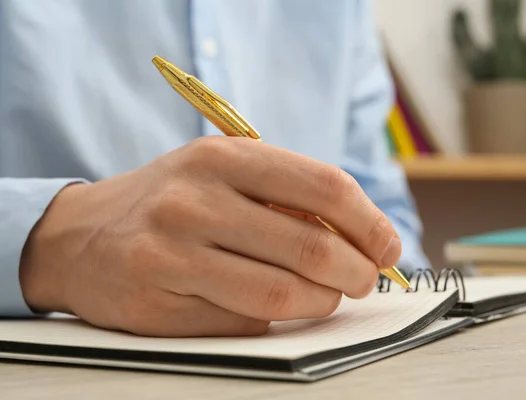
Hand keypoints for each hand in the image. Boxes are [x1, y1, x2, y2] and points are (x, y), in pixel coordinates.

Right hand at [19, 136, 402, 336]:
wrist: (80, 235)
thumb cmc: (170, 200)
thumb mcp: (222, 172)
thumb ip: (285, 195)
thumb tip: (360, 235)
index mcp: (223, 157)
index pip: (324, 186)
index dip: (370, 222)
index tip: (387, 246)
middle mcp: (195, 201)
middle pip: (311, 246)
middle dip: (357, 271)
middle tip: (365, 279)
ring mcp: (173, 254)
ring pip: (282, 294)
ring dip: (322, 301)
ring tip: (327, 295)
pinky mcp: (158, 304)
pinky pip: (244, 322)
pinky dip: (276, 319)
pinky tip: (274, 306)